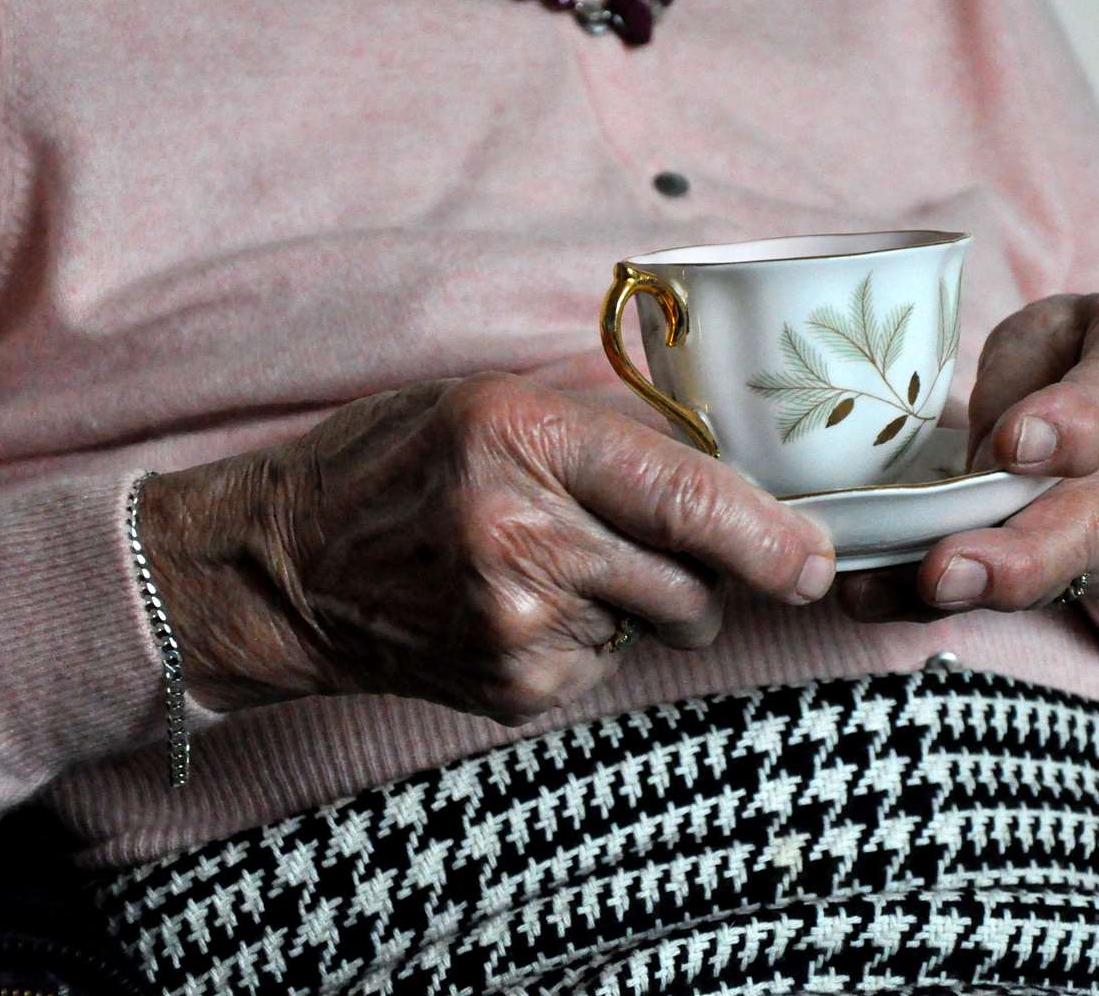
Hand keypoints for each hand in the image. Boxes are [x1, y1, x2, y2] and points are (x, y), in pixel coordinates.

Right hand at [140, 373, 835, 723]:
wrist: (282, 565)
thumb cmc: (399, 465)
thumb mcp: (497, 407)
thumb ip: (614, 444)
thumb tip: (746, 498)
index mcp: (523, 439)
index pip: (685, 497)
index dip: (768, 538)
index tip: (817, 562)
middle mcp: (522, 536)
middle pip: (693, 584)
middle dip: (701, 572)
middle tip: (635, 542)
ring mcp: (515, 627)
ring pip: (657, 627)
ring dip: (635, 603)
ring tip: (545, 568)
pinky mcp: (511, 690)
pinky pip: (606, 667)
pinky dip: (585, 641)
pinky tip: (514, 610)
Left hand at [839, 294, 1098, 620]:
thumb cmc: (1083, 354)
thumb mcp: (1049, 330)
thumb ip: (1018, 381)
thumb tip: (981, 466)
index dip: (1075, 423)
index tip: (1013, 446)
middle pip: (1098, 514)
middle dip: (1020, 553)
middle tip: (947, 569)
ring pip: (1066, 568)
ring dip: (989, 589)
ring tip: (920, 591)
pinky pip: (1035, 593)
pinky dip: (959, 602)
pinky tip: (890, 599)